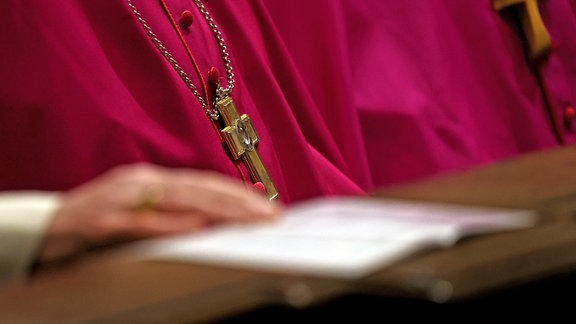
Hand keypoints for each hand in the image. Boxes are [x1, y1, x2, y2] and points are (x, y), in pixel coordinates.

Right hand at [38, 163, 280, 263]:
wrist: (45, 229)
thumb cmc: (97, 222)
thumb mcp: (140, 215)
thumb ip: (172, 215)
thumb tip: (210, 222)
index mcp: (152, 181)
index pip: (204, 184)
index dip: (238, 194)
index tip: (267, 207)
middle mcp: (141, 183)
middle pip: (200, 187)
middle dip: (240, 201)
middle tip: (270, 214)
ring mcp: (122, 199)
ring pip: (179, 199)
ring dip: (219, 208)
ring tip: (250, 218)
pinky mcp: (104, 221)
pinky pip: (143, 222)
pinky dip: (172, 223)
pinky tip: (198, 226)